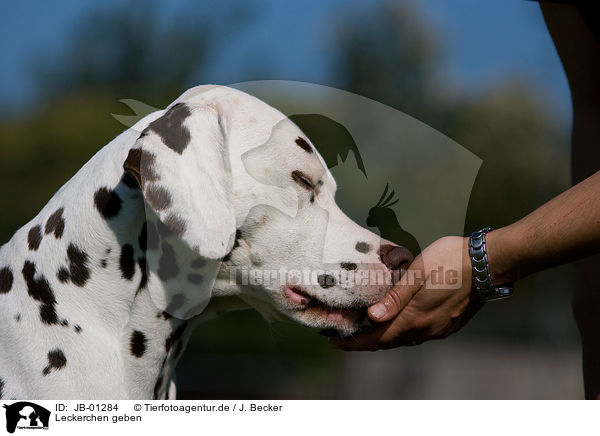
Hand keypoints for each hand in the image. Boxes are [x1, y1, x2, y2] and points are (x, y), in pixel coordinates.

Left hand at [330, 236, 483, 349]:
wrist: (489, 263)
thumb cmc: (450, 261)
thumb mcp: (416, 273)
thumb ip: (394, 298)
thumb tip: (372, 318)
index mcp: (414, 319)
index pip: (377, 339)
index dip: (354, 343)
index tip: (334, 343)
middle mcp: (426, 330)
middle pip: (388, 342)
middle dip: (365, 341)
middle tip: (345, 336)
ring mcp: (439, 329)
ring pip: (404, 338)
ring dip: (384, 336)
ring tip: (367, 328)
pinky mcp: (449, 324)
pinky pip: (419, 333)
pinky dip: (402, 331)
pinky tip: (397, 321)